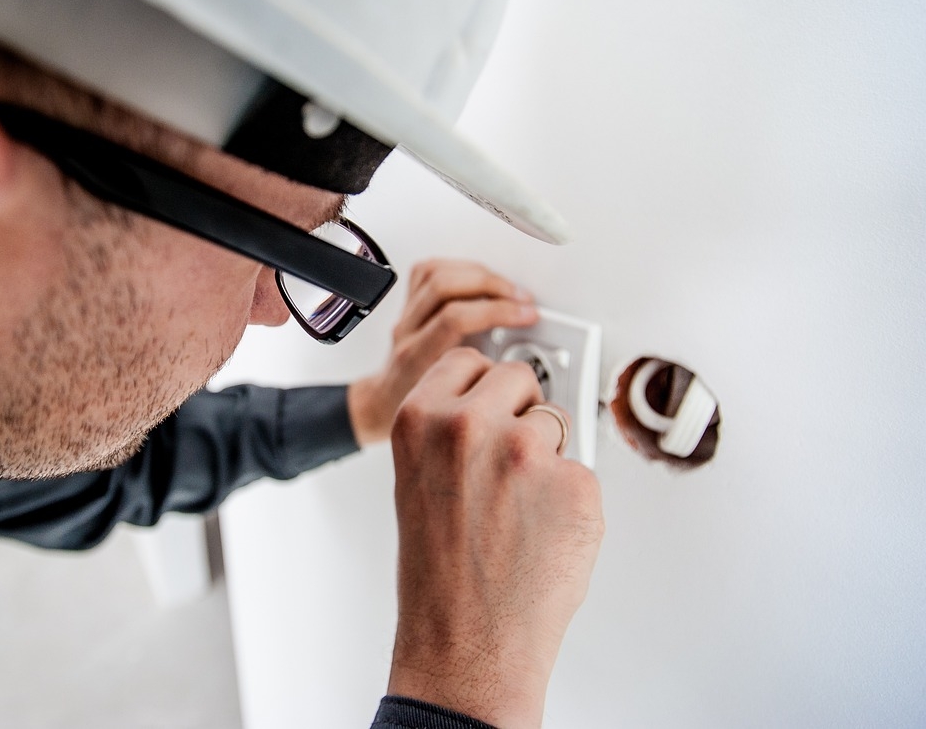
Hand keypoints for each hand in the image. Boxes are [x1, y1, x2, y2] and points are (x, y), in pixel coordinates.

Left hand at [348, 259, 537, 444]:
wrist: (386, 402)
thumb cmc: (419, 407)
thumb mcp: (457, 404)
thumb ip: (485, 384)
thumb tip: (527, 368)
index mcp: (417, 357)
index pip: (455, 318)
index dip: (497, 311)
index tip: (527, 316)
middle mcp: (407, 331)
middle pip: (444, 286)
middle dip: (492, 286)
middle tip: (522, 300)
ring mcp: (405, 315)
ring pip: (436, 273)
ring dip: (479, 274)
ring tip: (507, 288)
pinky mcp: (407, 303)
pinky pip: (428, 270)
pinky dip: (459, 267)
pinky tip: (479, 278)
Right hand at [385, 348, 603, 728]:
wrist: (466, 642)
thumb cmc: (439, 573)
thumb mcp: (417, 480)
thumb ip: (448, 432)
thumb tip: (497, 408)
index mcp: (421, 418)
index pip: (468, 360)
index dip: (483, 387)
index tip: (488, 405)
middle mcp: (470, 425)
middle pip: (518, 378)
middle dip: (520, 412)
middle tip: (507, 463)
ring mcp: (526, 452)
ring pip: (557, 421)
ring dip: (549, 455)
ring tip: (520, 509)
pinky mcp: (576, 484)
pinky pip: (583, 471)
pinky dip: (571, 500)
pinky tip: (543, 533)